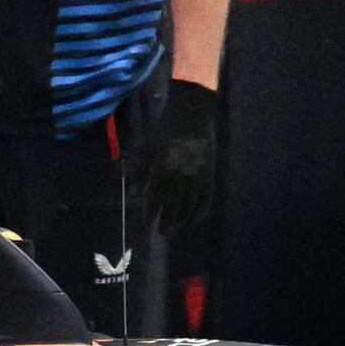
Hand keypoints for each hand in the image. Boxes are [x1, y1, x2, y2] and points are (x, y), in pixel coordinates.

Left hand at [143, 78, 221, 235]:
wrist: (192, 113)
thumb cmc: (166, 129)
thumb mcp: (148, 148)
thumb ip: (141, 171)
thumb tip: (134, 194)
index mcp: (163, 167)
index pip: (157, 197)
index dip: (153, 211)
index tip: (150, 222)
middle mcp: (181, 174)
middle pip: (174, 205)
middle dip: (168, 220)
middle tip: (164, 232)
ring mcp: (197, 174)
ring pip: (191, 204)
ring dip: (184, 218)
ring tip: (178, 228)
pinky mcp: (210, 172)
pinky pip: (207, 196)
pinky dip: (202, 209)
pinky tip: (197, 218)